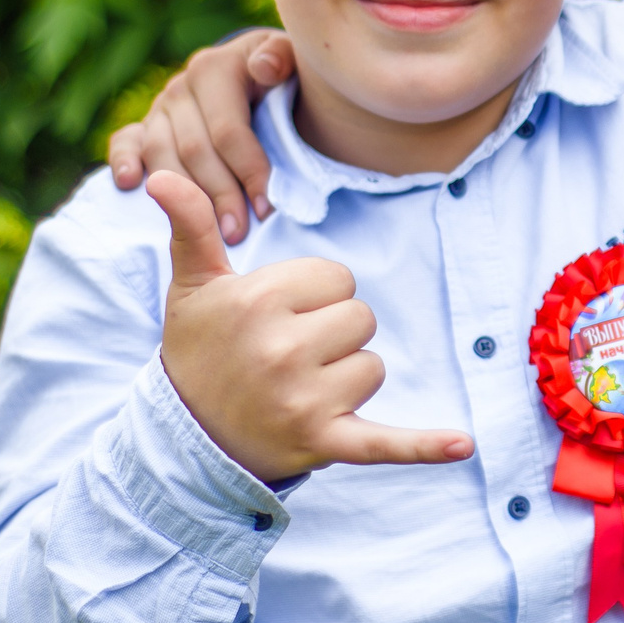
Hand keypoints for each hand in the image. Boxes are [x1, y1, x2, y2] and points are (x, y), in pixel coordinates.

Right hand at [107, 29, 297, 243]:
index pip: (228, 130)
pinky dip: (123, 161)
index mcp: (216, 69)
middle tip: (239, 232)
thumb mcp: (292, 60)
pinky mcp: (144, 125)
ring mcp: (160, 106)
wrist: (258, 75)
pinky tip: (128, 183)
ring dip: (181, 196)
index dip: (249, 172)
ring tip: (208, 232)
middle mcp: (182, 87)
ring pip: (161, 154)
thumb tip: (263, 68)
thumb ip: (283, 58)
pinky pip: (125, 141)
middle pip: (194, 149)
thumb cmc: (282, 78)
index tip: (266, 208)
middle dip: (219, 195)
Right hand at [150, 170, 472, 478]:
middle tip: (285, 356)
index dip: (312, 296)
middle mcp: (281, 349)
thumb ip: (192, 227)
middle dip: (333, 334)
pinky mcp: (324, 442)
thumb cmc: (200, 350)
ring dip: (346, 376)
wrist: (188, 439)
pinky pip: (386, 443)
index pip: (336, 278)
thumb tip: (160, 176)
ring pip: (373, 366)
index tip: (276, 318)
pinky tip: (463, 444)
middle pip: (360, 318)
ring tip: (298, 388)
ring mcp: (304, 399)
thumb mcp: (192, 287)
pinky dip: (425, 446)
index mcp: (257, 301)